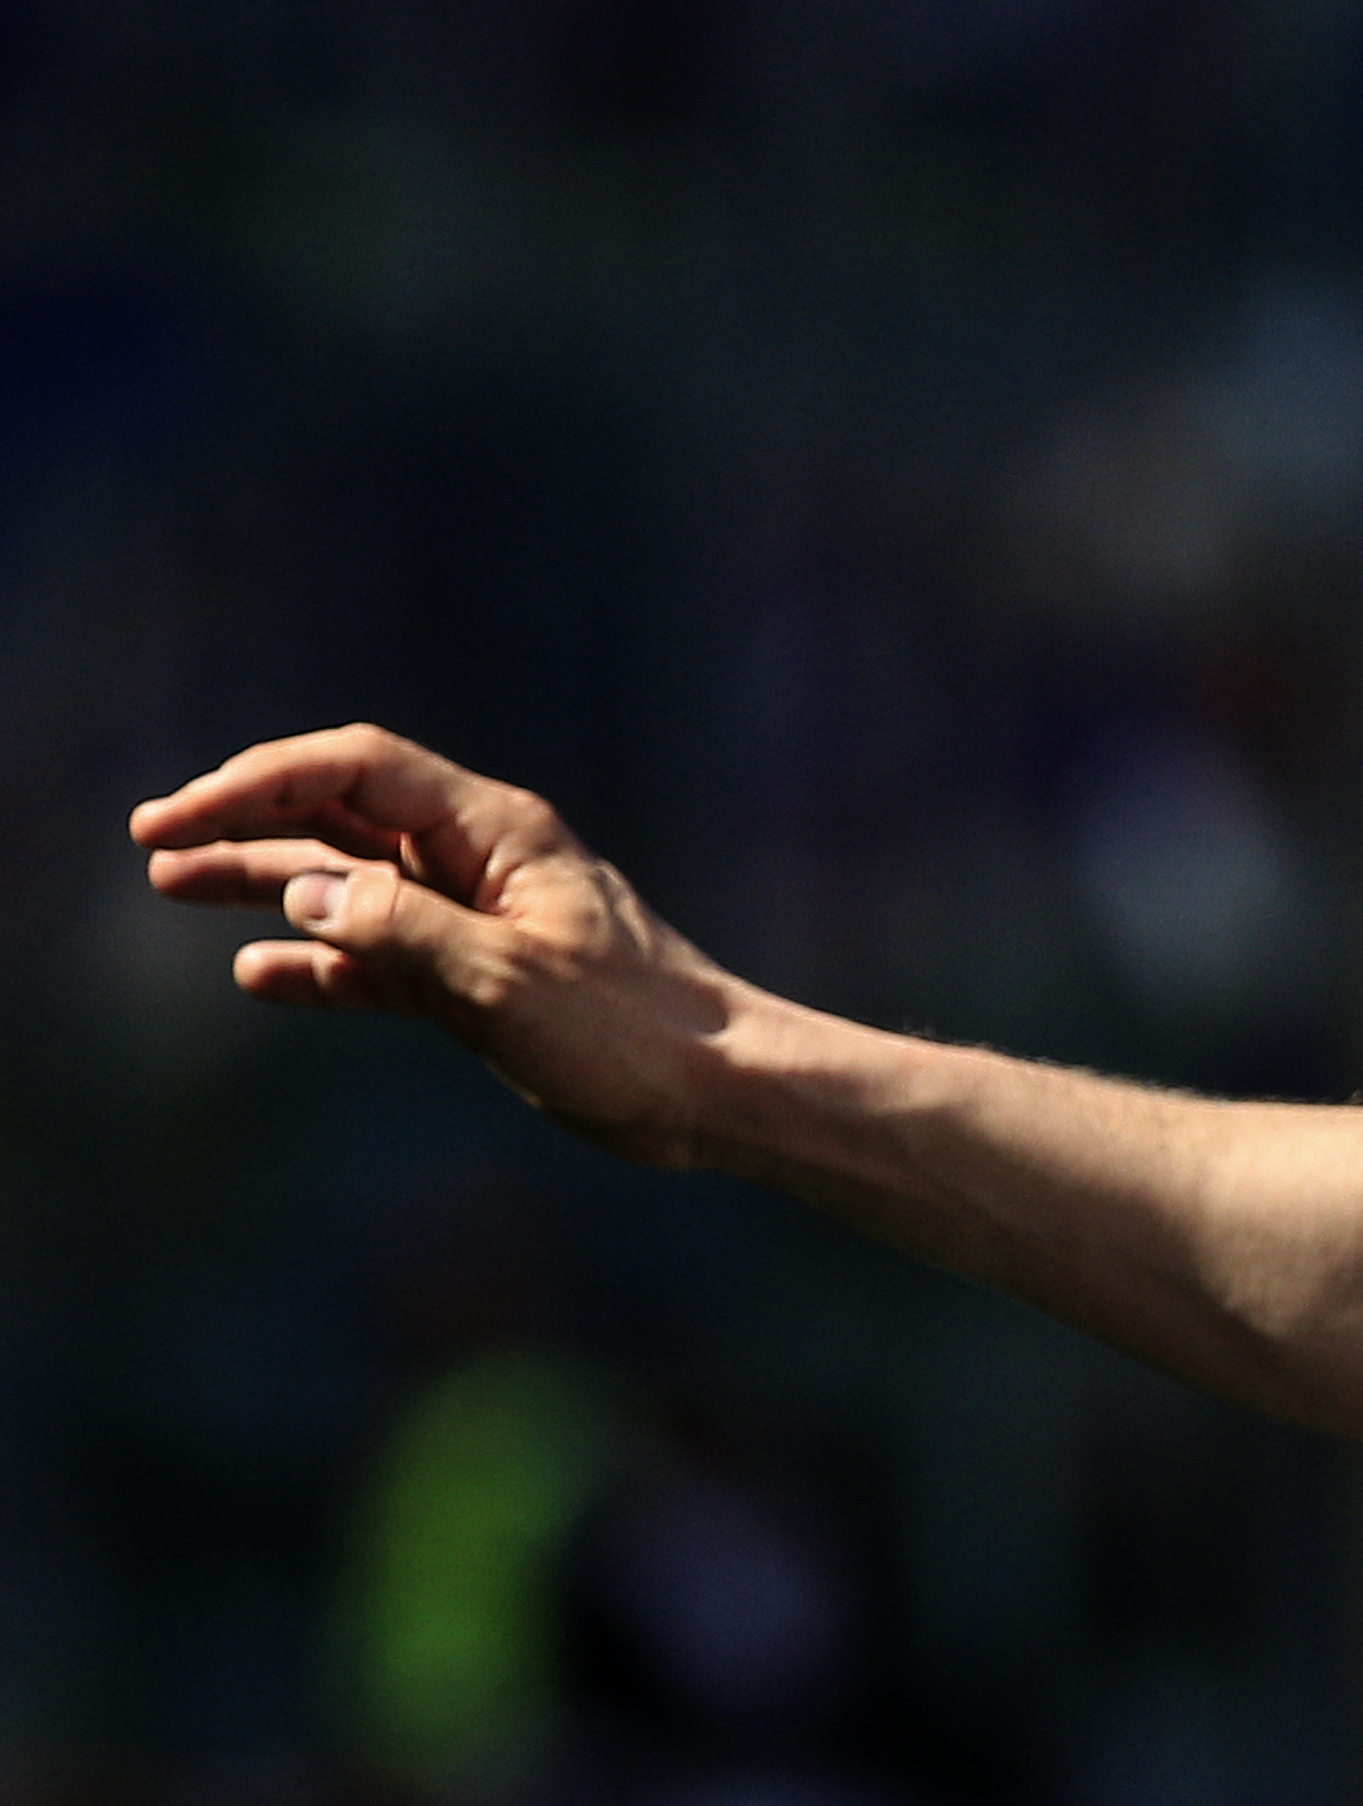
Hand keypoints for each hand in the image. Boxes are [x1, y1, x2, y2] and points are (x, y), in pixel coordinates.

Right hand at [130, 724, 735, 1168]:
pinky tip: (258, 974)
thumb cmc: (630, 1030)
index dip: (261, 780)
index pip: (360, 772)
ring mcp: (478, 917)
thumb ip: (401, 931)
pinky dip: (319, 963)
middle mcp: (481, 860)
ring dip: (264, 885)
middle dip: (247, 821)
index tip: (179, 812)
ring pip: (351, 886)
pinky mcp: (479, 979)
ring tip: (173, 886)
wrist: (715, 1087)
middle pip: (344, 817)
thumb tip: (302, 891)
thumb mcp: (505, 980)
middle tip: (151, 841)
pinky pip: (380, 958)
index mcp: (498, 833)